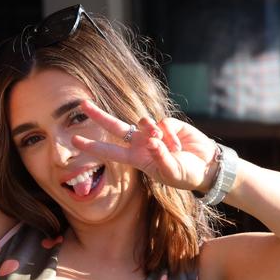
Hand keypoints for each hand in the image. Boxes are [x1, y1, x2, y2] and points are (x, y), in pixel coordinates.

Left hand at [71, 102, 217, 192]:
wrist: (205, 166)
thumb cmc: (185, 175)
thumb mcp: (171, 173)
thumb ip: (160, 158)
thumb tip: (152, 141)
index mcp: (136, 159)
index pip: (109, 151)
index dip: (92, 145)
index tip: (74, 140)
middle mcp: (141, 143)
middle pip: (115, 126)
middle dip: (99, 115)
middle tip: (82, 104)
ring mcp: (153, 132)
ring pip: (142, 122)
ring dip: (151, 131)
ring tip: (167, 146)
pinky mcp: (167, 123)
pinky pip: (162, 124)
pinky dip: (169, 134)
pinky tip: (178, 144)